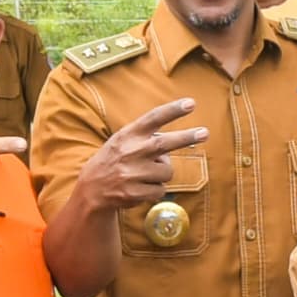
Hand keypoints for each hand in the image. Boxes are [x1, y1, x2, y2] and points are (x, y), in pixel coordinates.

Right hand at [65, 96, 207, 213]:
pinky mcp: (134, 192)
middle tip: (205, 132)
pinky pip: (160, 190)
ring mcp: (131, 173)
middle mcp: (130, 152)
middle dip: (187, 137)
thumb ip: (145, 136)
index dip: (172, 111)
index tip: (191, 103)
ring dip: (162, 175)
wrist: (91, 189)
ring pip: (167, 172)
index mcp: (128, 135)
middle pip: (164, 143)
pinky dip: (155, 190)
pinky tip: (139, 188)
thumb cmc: (114, 160)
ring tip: (144, 175)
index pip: (152, 118)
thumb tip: (178, 139)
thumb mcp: (122, 140)